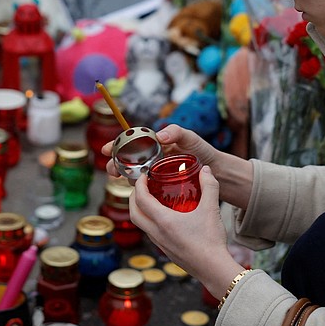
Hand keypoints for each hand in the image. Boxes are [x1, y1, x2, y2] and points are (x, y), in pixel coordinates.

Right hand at [101, 123, 220, 179]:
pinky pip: (145, 188)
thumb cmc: (203, 152)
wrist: (217, 173)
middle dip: (115, 163)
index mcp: (157, 144)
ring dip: (123, 176)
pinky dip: (137, 190)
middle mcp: (153, 158)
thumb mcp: (190, 138)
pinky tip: (135, 193)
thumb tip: (159, 136)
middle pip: (128, 160)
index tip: (107, 149)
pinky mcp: (161, 188)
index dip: (118, 144)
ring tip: (118, 179)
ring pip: (134, 174)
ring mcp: (156, 173)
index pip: (133, 142)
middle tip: (111, 169)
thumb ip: (176, 132)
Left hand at [130, 165, 241, 296]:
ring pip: (141, 225)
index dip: (139, 185)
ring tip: (152, 200)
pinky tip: (165, 218)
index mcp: (163, 221)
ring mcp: (160, 244)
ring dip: (141, 210)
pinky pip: (151, 234)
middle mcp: (157, 233)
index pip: (141, 199)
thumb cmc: (211, 240)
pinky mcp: (166, 251)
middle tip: (142, 186)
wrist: (213, 269)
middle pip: (133, 214)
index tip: (144, 175)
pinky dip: (150, 222)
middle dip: (133, 198)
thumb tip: (205, 170)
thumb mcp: (211, 208)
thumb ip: (210, 186)